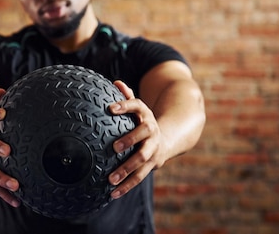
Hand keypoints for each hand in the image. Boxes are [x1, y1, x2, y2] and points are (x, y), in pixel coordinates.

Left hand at [107, 80, 168, 198]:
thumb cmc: (142, 122)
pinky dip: (126, 186)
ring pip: (141, 160)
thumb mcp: (139, 109)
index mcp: (147, 115)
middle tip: (114, 147)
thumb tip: (115, 82)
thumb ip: (127, 97)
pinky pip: (139, 177)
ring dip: (126, 170)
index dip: (125, 106)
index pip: (138, 106)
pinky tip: (112, 194)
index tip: (110, 108)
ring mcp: (153, 149)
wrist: (168, 138)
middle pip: (143, 135)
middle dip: (130, 140)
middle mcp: (152, 132)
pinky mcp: (152, 165)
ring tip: (110, 179)